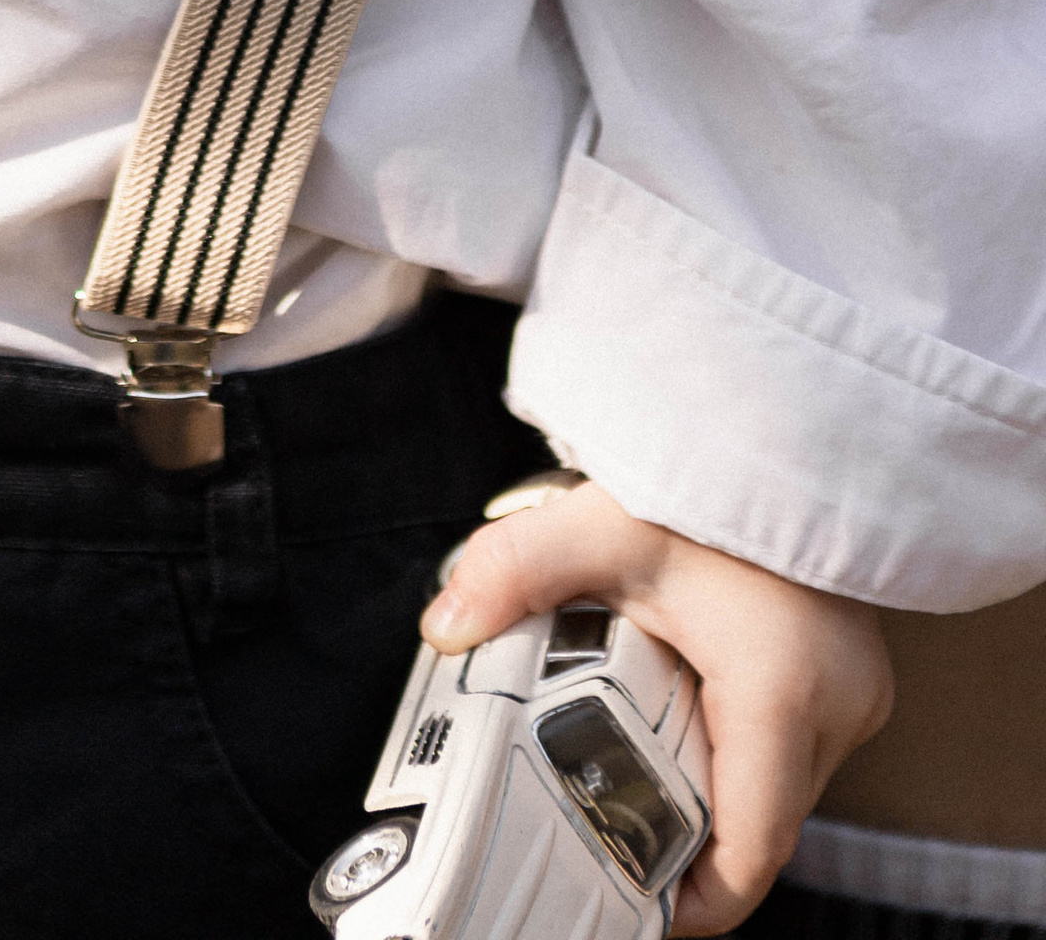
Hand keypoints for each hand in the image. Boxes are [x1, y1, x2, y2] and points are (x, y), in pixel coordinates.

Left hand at [422, 480, 891, 930]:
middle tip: (607, 819)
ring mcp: (855, 691)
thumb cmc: (714, 465)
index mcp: (784, 695)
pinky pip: (791, 740)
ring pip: (775, 781)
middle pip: (757, 820)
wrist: (788, 409)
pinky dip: (736, 737)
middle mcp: (838, 707)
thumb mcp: (606, 521)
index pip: (749, 853)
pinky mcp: (850, 670)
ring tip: (633, 754)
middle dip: (685, 831)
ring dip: (711, 777)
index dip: (693, 899)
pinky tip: (681, 703)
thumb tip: (444, 626)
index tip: (637, 905)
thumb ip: (518, 573)